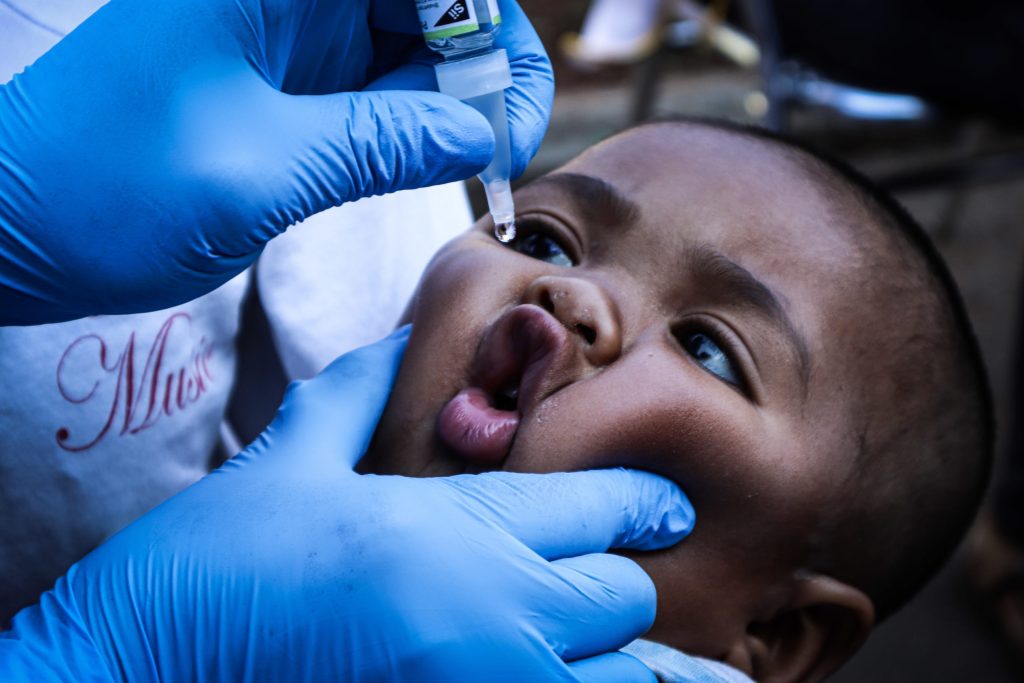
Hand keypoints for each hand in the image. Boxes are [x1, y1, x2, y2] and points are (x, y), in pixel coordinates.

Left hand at [0, 0, 552, 324]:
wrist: (10, 229)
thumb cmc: (104, 189)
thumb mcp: (265, 171)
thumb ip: (383, 143)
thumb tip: (478, 134)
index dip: (481, 23)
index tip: (505, 101)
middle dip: (481, 62)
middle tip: (505, 145)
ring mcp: (284, 32)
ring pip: (408, 40)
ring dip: (453, 96)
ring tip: (481, 162)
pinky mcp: (284, 80)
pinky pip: (374, 84)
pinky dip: (415, 121)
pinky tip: (438, 159)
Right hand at [1, 327, 694, 682]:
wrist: (137, 664)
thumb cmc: (215, 559)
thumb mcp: (287, 459)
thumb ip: (353, 393)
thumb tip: (395, 343)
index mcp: (456, 525)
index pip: (600, 505)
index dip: (643, 502)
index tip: (664, 508)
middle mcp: (491, 610)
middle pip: (623, 597)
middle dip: (616, 586)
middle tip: (598, 581)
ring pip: (625, 681)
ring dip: (629, 664)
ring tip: (648, 660)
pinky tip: (583, 679)